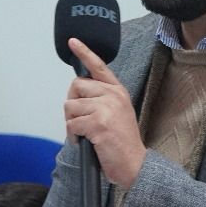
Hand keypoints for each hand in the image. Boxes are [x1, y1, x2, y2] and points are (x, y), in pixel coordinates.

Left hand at [64, 38, 146, 188]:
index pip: (98, 67)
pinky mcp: (98, 123)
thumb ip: (101, 99)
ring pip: (71, 106)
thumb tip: (77, 94)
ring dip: (72, 122)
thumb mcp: (117, 113)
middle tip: (81, 119)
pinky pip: (71, 124)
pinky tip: (86, 142)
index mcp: (117, 91)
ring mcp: (106, 108)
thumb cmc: (121, 142)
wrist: (135, 164)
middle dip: (73, 103)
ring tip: (86, 134)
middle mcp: (113, 95)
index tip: (73, 42)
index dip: (84, 53)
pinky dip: (73, 135)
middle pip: (76, 86)